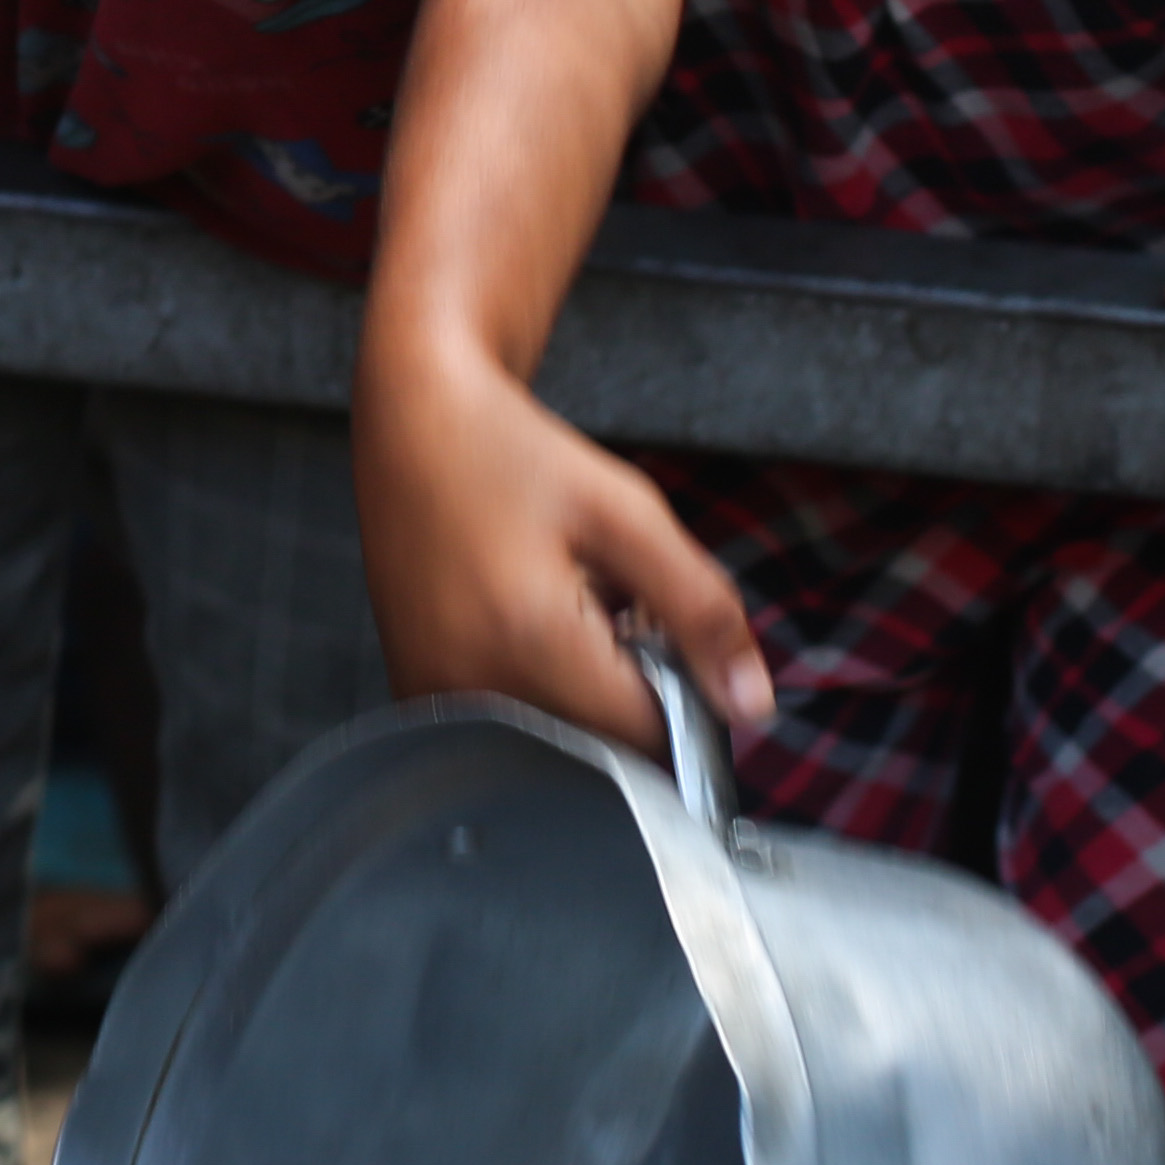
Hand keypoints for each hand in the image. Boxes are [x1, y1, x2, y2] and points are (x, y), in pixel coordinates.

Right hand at [354, 318, 768, 746]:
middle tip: (606, 603)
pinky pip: (504, 724)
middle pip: (599, 744)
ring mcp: (433, 693)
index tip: (658, 625)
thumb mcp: (627, 513)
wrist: (412, 419)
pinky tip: (519, 622)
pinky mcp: (415, 689)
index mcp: (530, 639)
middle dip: (624, 690)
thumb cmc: (511, 452)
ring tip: (558, 607)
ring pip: (554, 738)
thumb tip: (752, 705)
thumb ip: (702, 610)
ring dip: (577, 691)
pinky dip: (531, 687)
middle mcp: (470, 683)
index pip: (648, 734)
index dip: (678, 689)